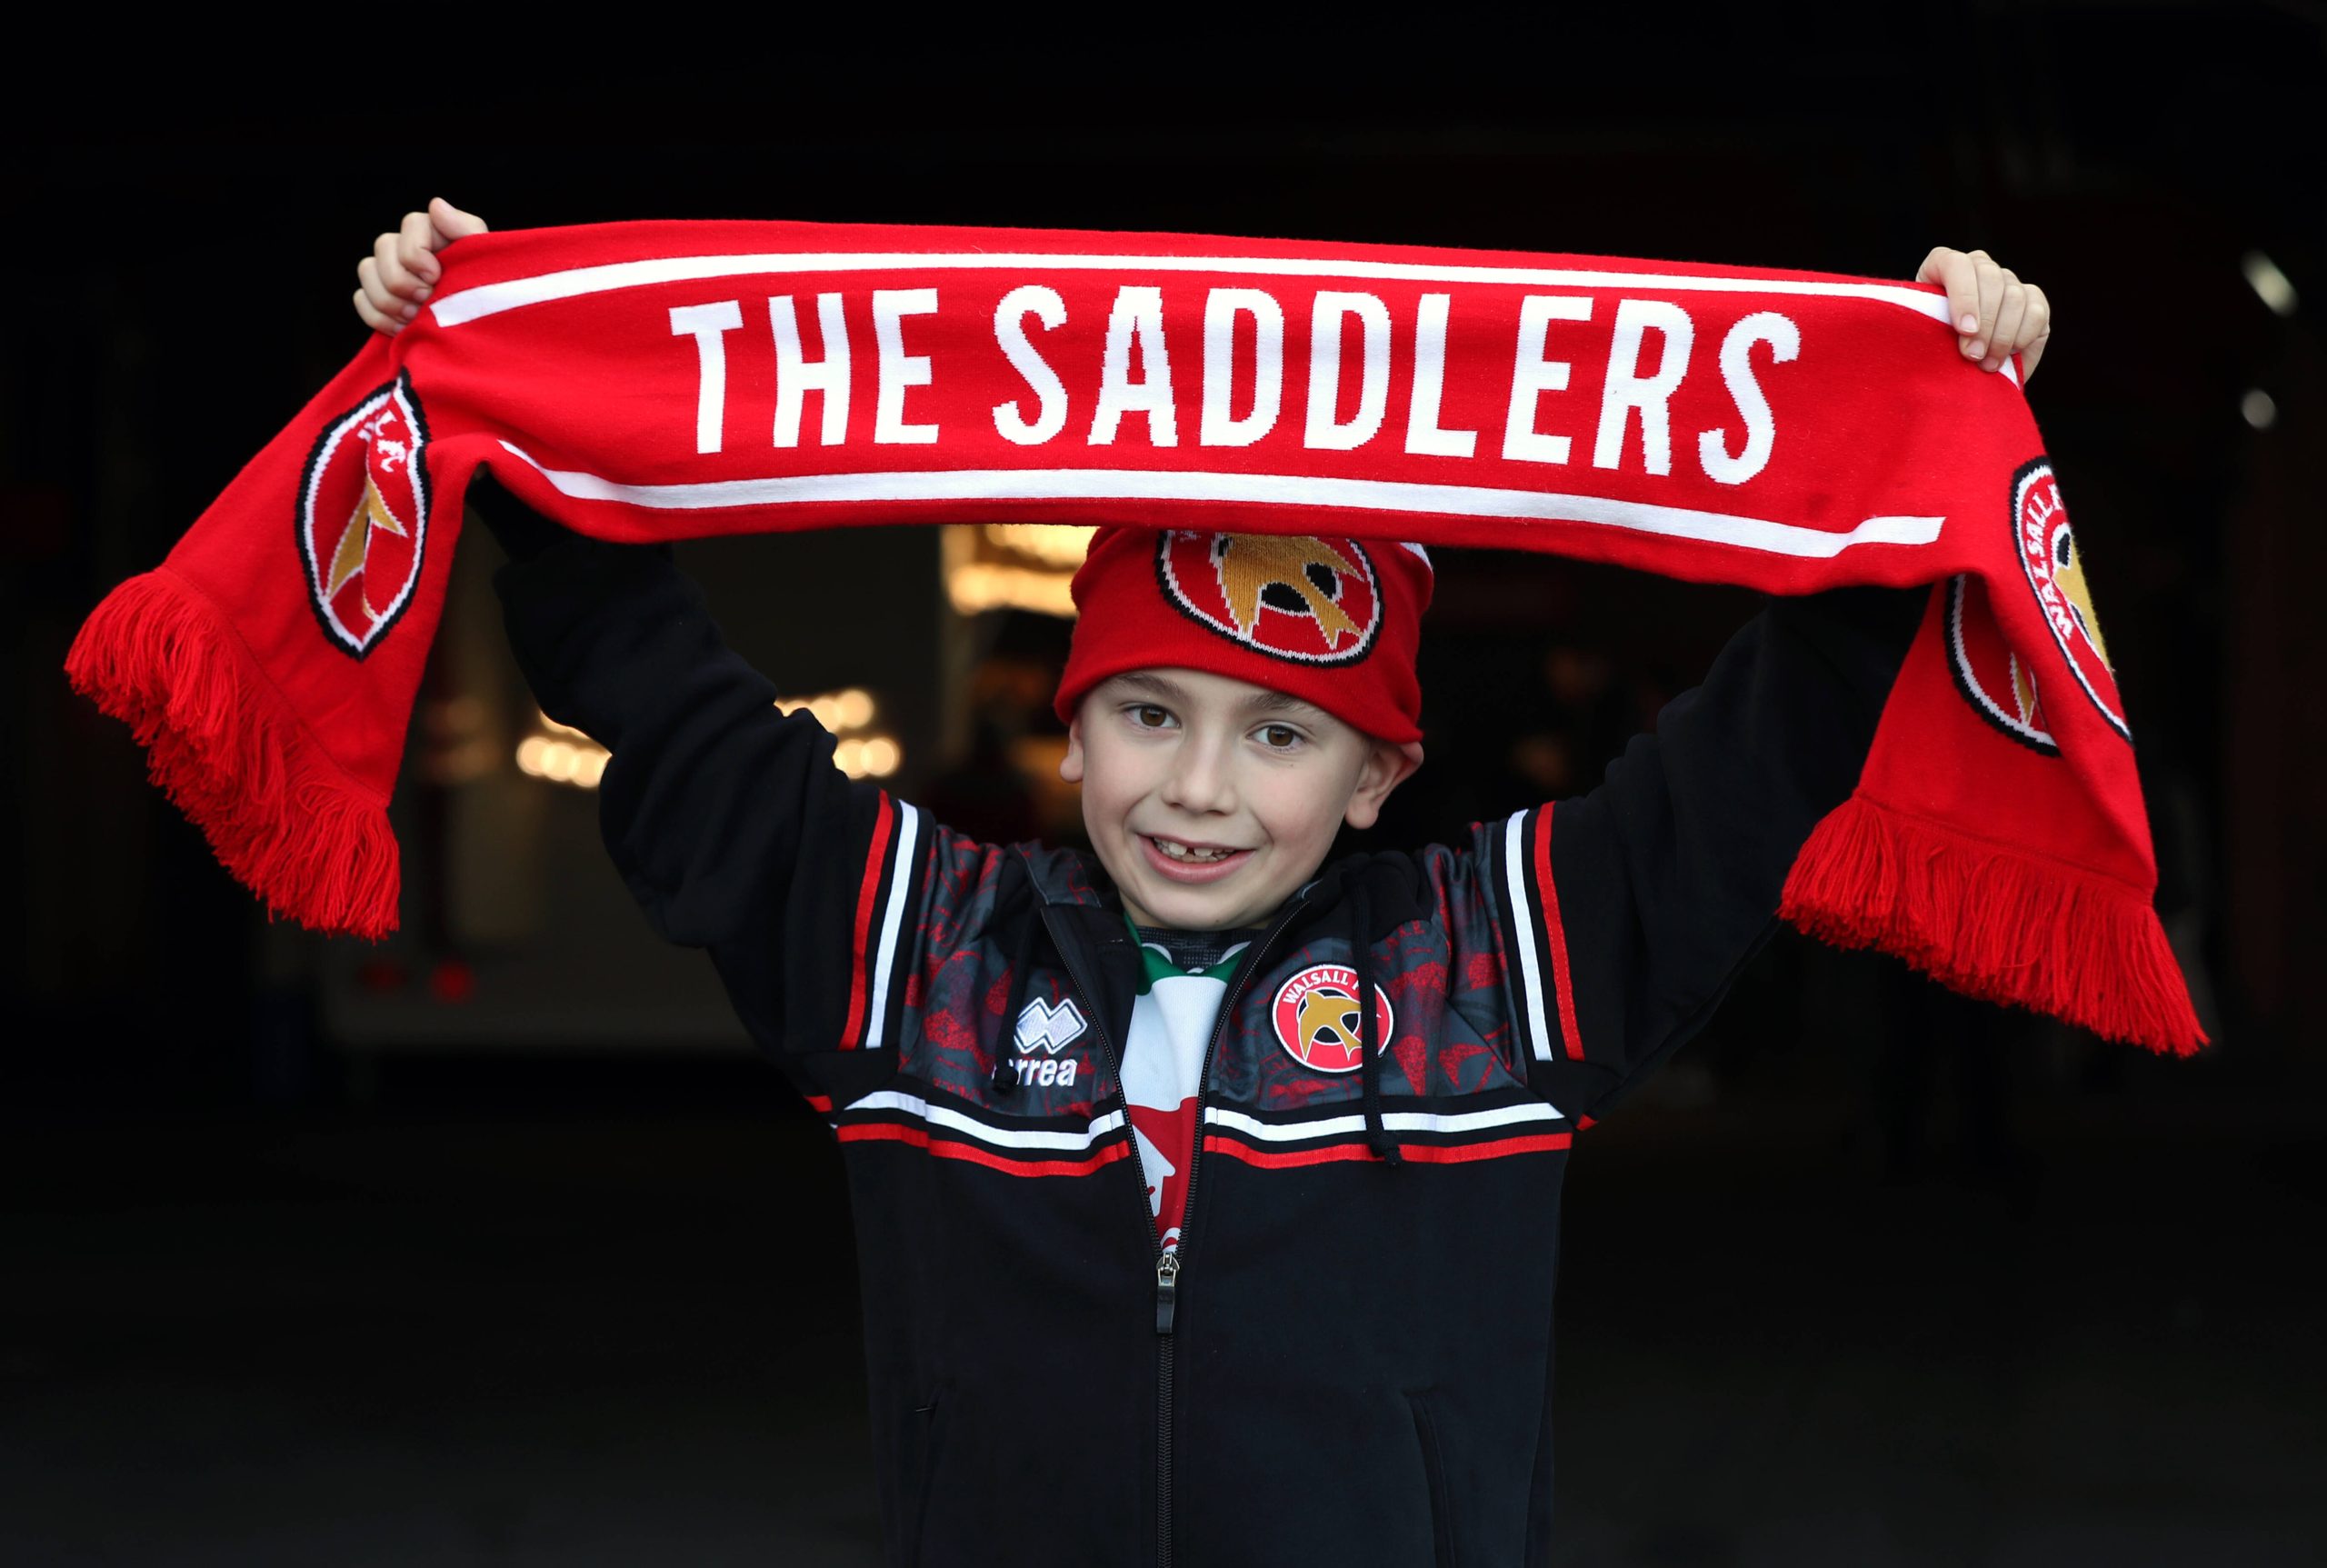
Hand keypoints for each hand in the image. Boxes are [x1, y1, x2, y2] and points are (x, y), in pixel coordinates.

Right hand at [355, 198, 488, 336]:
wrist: (483, 332)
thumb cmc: (489, 292)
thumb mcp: (486, 261)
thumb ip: (465, 230)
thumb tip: (436, 205)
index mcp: (436, 232)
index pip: (411, 224)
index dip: (416, 252)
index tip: (435, 277)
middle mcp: (408, 246)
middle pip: (383, 246)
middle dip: (402, 280)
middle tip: (425, 301)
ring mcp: (389, 271)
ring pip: (367, 271)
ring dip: (390, 300)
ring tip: (415, 318)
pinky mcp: (379, 297)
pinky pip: (361, 299)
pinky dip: (379, 318)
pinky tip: (404, 329)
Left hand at [1916, 246, 2051, 381]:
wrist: (1955, 368)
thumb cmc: (1930, 350)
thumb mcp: (1920, 337)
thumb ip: (1928, 327)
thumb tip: (1950, 334)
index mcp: (1943, 265)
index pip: (1956, 264)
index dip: (1964, 296)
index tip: (1964, 330)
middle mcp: (1978, 266)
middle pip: (1990, 278)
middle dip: (1984, 322)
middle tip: (1972, 355)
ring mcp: (2007, 281)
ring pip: (2014, 296)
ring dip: (2002, 335)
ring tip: (1986, 364)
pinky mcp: (2033, 300)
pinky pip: (2036, 312)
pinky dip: (2023, 336)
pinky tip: (2007, 356)